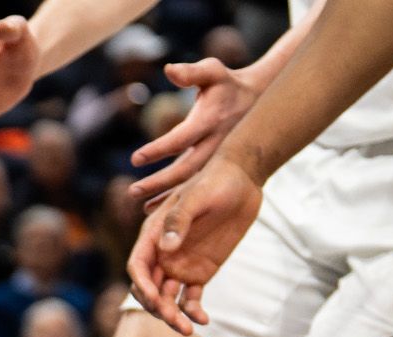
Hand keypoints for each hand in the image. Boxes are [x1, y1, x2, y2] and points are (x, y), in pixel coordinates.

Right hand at [128, 156, 263, 334]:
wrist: (242, 180)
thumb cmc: (215, 181)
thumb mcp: (196, 195)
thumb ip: (180, 220)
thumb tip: (167, 249)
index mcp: (153, 235)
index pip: (138, 266)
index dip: (142, 285)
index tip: (156, 298)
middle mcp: (162, 255)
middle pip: (149, 289)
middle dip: (158, 307)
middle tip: (175, 320)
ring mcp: (179, 266)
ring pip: (167, 299)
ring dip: (173, 316)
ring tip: (189, 329)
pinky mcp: (199, 273)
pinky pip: (190, 298)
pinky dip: (194, 311)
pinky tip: (204, 321)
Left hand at [129, 59, 260, 206]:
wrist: (260, 98)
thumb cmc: (227, 83)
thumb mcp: (213, 72)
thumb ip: (191, 72)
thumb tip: (169, 69)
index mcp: (210, 121)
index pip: (181, 139)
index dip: (158, 149)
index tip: (135, 159)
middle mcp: (216, 143)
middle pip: (186, 169)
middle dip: (159, 182)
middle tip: (132, 191)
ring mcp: (219, 158)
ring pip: (192, 183)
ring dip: (167, 196)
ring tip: (143, 208)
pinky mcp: (217, 166)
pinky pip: (196, 186)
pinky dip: (178, 199)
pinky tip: (157, 209)